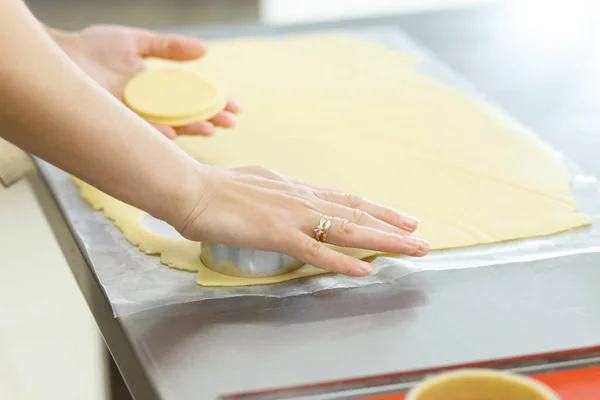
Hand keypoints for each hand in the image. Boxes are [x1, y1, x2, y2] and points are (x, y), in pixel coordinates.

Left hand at [53, 25, 240, 138]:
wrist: (59, 56)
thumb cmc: (92, 49)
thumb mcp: (137, 43)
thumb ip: (169, 47)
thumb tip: (205, 50)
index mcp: (158, 91)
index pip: (194, 100)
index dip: (215, 103)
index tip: (235, 106)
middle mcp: (151, 108)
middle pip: (188, 117)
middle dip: (211, 119)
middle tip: (231, 121)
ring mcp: (137, 118)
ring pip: (171, 128)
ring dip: (193, 130)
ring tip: (212, 128)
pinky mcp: (119, 123)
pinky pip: (142, 132)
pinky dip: (158, 135)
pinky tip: (175, 135)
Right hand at [178, 166, 429, 276]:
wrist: (191, 189)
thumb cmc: (216, 189)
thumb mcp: (257, 185)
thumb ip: (278, 194)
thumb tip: (286, 198)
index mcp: (297, 189)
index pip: (345, 200)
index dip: (375, 209)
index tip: (399, 217)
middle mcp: (303, 199)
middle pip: (356, 213)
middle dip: (391, 226)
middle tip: (420, 236)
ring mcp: (292, 217)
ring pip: (347, 229)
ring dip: (383, 240)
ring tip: (411, 248)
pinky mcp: (277, 235)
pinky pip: (316, 252)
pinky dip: (342, 262)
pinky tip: (364, 270)